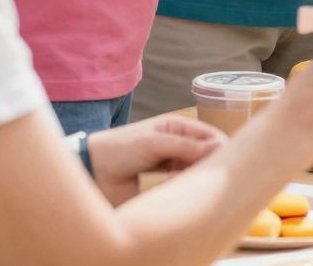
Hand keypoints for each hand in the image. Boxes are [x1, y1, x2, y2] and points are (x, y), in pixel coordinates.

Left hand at [82, 113, 220, 204]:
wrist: (91, 171)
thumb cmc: (120, 149)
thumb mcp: (154, 143)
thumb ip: (186, 146)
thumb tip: (219, 148)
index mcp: (177, 127)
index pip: (209, 135)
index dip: (219, 146)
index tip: (220, 162)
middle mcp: (177, 144)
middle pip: (205, 153)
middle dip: (204, 163)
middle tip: (194, 172)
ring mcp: (170, 163)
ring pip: (194, 169)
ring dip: (191, 174)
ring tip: (176, 178)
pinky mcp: (162, 182)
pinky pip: (182, 182)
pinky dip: (181, 184)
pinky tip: (171, 184)